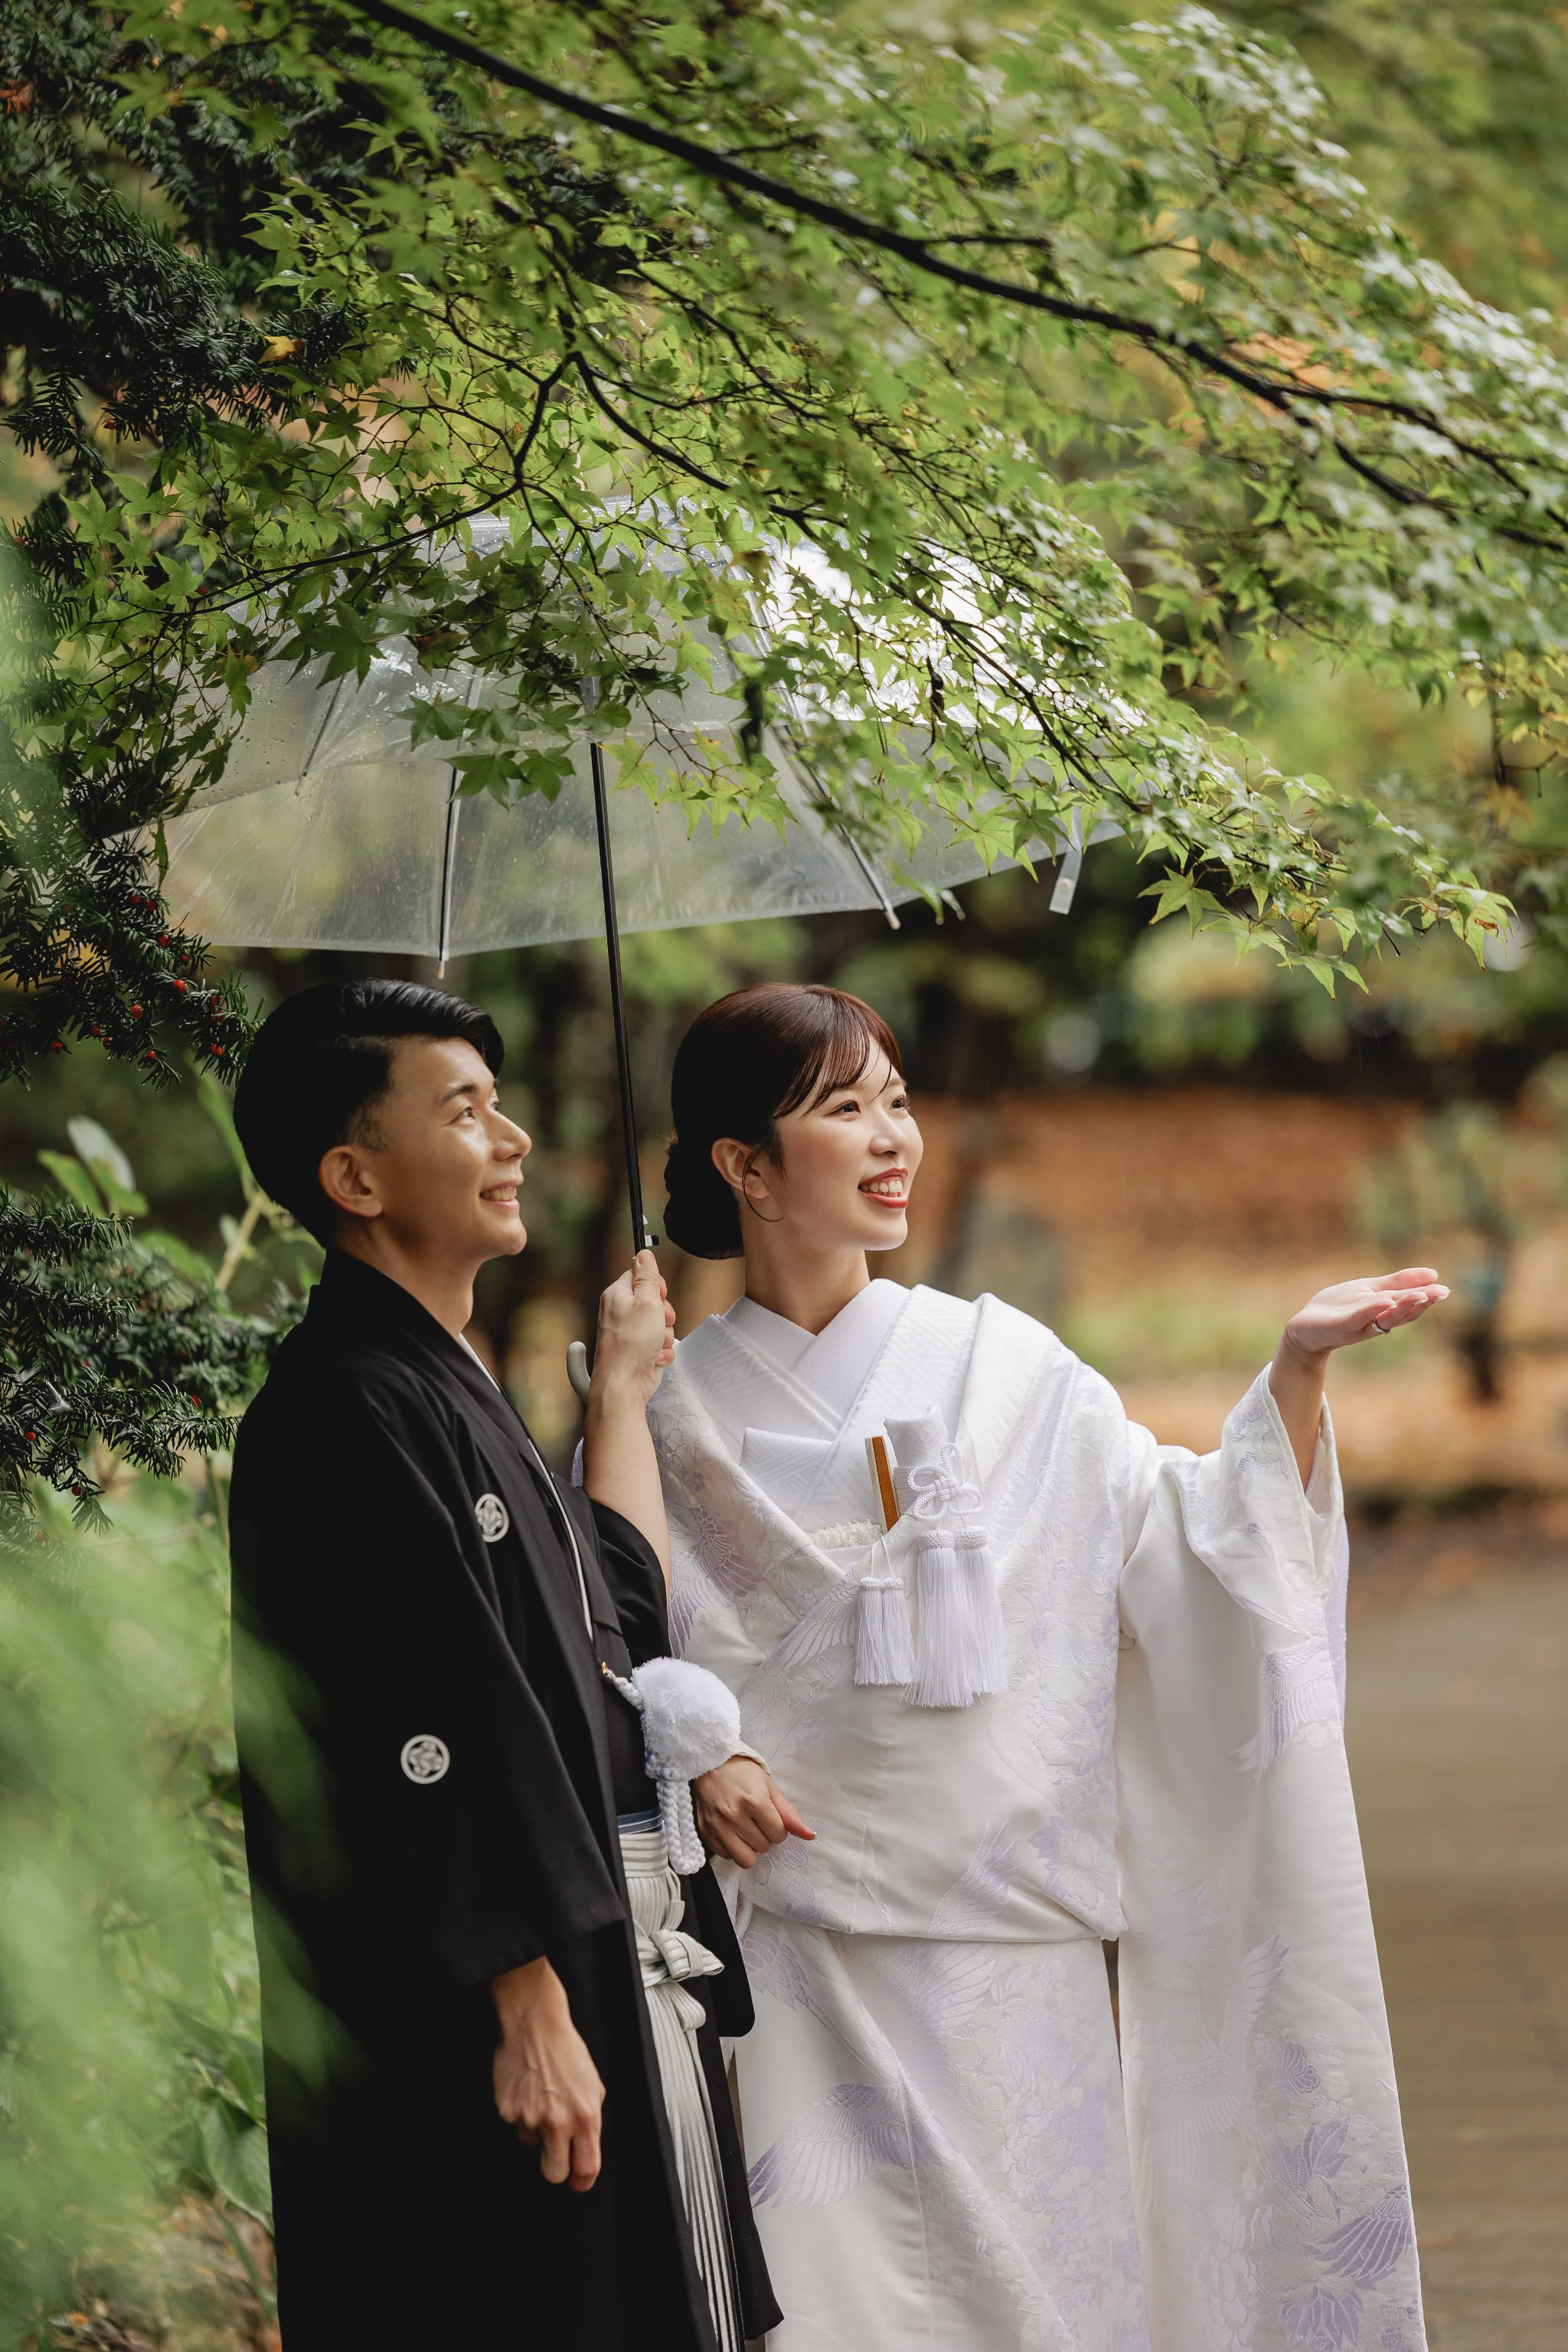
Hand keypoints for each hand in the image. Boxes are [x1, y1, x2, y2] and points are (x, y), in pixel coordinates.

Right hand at [491, 1957, 604, 2190]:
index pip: (587, 2168)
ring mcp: (529, 2118)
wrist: (535, 2024)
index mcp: (585, 2116)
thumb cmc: (567, 2051)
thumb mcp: (592, 2086)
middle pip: (554, 2173)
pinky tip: (525, 2090)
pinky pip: (514, 2126)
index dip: (582, 2180)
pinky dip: (519, 2113)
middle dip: (556, 2167)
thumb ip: (589, 2121)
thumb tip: (582, 2150)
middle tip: (555, 2150)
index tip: (578, 2180)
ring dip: (535, 2131)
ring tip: (539, 2098)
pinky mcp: (507, 2111)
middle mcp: (558, 2121)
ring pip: (531, 2145)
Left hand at [589, 1249, 675, 1409]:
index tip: (658, 1296)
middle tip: (659, 1322)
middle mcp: (621, 1312)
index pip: (640, 1276)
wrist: (624, 1384)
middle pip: (654, 1301)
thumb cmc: (631, 1344)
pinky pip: (660, 1344)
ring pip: (661, 1324)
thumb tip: (643, 1253)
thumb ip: (647, 1277)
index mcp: (617, 1295)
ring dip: (665, 1334)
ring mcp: (630, 1333)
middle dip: (665, 1313)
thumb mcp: (646, 1301)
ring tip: (654, 1343)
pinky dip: (661, 1351)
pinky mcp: (639, 1351)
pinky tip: (653, 1357)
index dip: (655, 1285)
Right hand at [693, 1755, 815, 1869]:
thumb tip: (810, 1836)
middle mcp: (734, 1816)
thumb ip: (789, 1813)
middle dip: (765, 1835)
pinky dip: (733, 1848)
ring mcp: (717, 1827)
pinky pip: (727, 1857)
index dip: (779, 1827)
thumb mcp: (769, 1786)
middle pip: (764, 1847)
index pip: (779, 1834)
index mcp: (754, 1801)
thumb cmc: (741, 1772)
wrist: (708, 1764)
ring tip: (746, 1829)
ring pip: (746, 1859)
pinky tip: (731, 1830)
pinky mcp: (705, 1834)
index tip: (770, 1816)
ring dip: (750, 1847)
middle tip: (756, 1818)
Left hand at [1282, 1267, 1448, 1360]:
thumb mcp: (1371, 1290)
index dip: (1427, 1298)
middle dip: (1421, 1302)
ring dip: (1403, 1306)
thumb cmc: (1339, 1308)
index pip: (1409, 1304)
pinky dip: (1371, 1311)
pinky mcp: (1339, 1326)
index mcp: (1383, 1310)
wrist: (1305, 1328)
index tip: (1444, 1290)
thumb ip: (1398, 1283)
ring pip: (1385, 1317)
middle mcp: (1374, 1320)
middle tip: (1441, 1293)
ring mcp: (1357, 1325)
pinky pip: (1358, 1319)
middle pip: (1402, 1312)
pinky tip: (1384, 1301)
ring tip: (1420, 1295)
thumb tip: (1434, 1274)